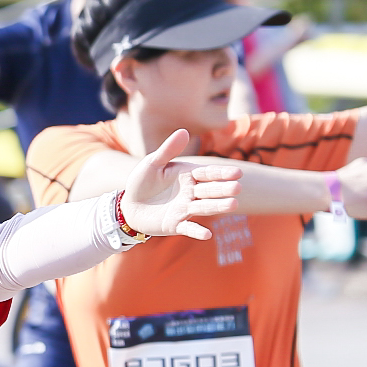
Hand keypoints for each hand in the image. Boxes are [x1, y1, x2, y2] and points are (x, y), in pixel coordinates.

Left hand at [116, 130, 243, 239]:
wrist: (129, 206)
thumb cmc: (142, 181)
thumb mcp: (153, 163)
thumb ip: (168, 150)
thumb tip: (184, 131)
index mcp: (188, 175)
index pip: (208, 173)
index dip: (222, 173)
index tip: (237, 172)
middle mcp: (191, 192)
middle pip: (209, 190)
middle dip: (224, 189)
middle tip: (238, 188)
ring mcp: (184, 209)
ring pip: (204, 207)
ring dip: (217, 206)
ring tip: (233, 205)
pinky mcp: (175, 224)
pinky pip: (188, 228)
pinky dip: (197, 232)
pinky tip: (207, 235)